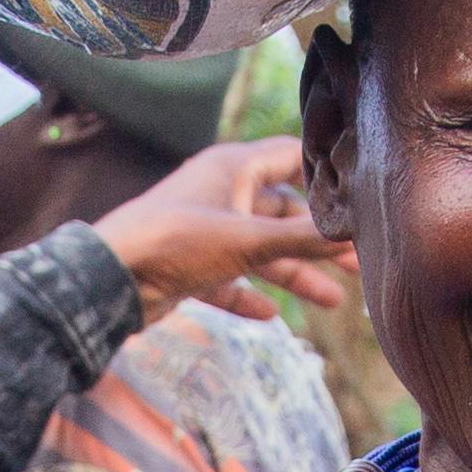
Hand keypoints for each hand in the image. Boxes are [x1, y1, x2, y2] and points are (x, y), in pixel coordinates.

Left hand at [90, 139, 350, 325]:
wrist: (109, 280)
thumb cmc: (175, 242)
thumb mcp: (248, 240)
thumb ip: (303, 238)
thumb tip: (356, 231)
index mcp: (233, 168)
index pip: (291, 157)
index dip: (327, 172)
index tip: (363, 191)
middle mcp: (221, 193)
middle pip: (282, 212)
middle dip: (318, 238)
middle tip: (358, 262)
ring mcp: (205, 231)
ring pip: (260, 250)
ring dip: (294, 273)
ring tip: (334, 300)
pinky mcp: (189, 267)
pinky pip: (228, 280)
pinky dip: (249, 294)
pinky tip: (270, 314)